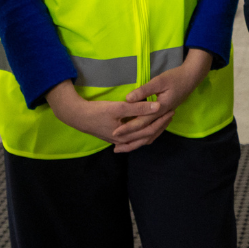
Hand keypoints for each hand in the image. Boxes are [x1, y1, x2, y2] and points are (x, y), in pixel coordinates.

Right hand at [45, 80, 164, 149]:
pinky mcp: (115, 137)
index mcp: (127, 136)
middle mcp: (124, 141)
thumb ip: (138, 107)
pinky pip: (134, 137)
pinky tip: (144, 128)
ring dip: (152, 129)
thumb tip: (157, 106)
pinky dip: (142, 132)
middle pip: (147, 136)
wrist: (77, 116)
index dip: (161, 120)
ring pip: (140, 138)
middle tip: (170, 115)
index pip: (150, 130)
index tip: (171, 110)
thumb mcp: (118, 107)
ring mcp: (119, 141)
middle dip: (159, 125)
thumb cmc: (97, 112)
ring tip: (162, 120)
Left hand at [113, 48, 214, 152]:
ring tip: (124, 147)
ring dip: (138, 141)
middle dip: (131, 139)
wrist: (191, 78)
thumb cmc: (174, 78)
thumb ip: (144, 91)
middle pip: (145, 132)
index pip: (141, 122)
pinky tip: (140, 138)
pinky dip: (147, 137)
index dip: (128, 128)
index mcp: (160, 109)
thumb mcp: (159, 81)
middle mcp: (162, 116)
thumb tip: (128, 99)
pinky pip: (156, 131)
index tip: (116, 133)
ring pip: (151, 134)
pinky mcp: (166, 116)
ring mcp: (165, 117)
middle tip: (116, 147)